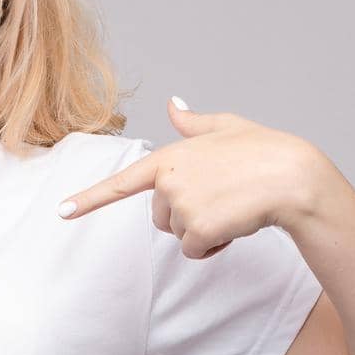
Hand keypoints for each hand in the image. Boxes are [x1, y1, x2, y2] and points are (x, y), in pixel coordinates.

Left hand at [56, 97, 326, 257]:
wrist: (292, 176)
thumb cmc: (264, 150)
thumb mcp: (226, 128)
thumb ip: (194, 123)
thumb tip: (173, 103)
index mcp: (170, 157)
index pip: (122, 181)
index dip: (89, 199)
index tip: (62, 212)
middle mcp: (169, 180)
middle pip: (160, 218)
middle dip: (187, 217)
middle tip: (221, 199)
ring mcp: (181, 204)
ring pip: (179, 236)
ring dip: (203, 232)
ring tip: (231, 209)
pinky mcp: (197, 228)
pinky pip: (195, 251)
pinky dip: (215, 246)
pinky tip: (235, 225)